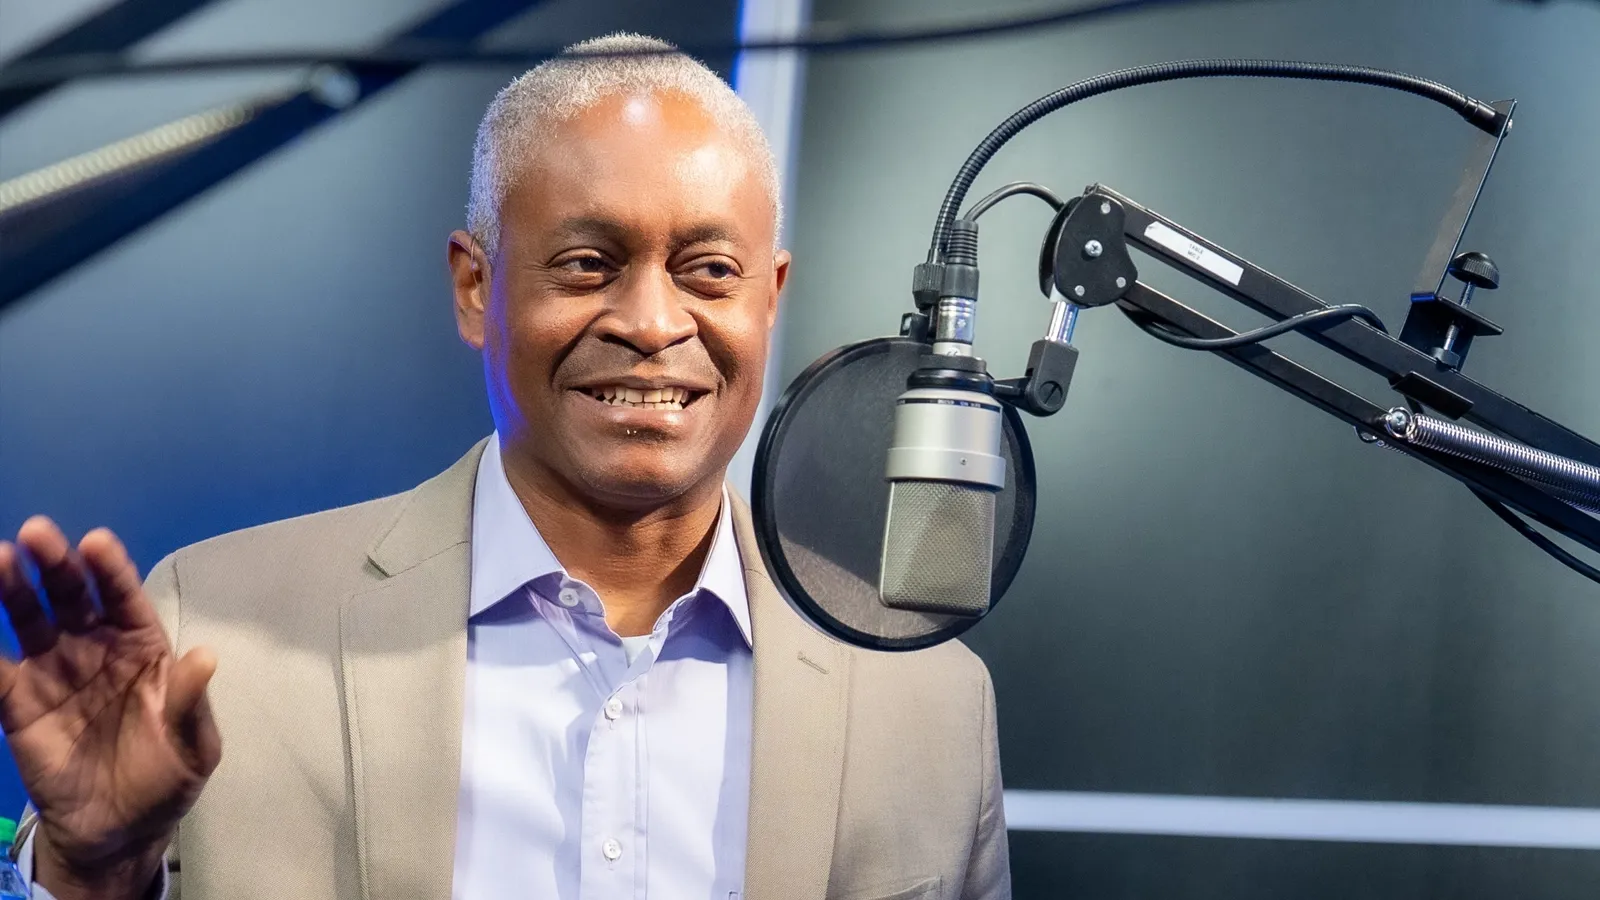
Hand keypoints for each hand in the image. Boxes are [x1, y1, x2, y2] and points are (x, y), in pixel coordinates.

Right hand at [0, 517, 220, 899]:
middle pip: (73, 596)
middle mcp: (96, 647)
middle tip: (37, 534)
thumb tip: (205, 656)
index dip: (111, 570)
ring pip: (31, 618)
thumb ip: (191, 702)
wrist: (119, 831)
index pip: (126, 599)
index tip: (96, 544)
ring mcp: (54, 670)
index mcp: (143, 648)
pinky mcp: (18, 701)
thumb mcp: (193, 746)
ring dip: (13, 587)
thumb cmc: (166, 778)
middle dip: (56, 563)